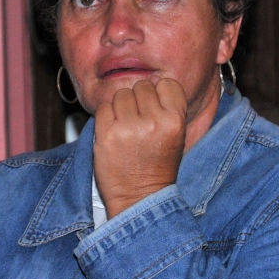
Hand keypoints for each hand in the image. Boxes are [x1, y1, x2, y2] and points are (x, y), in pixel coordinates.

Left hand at [93, 78, 186, 216]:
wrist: (140, 196)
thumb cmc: (157, 166)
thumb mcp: (176, 136)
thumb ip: (166, 108)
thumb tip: (150, 82)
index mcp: (175, 120)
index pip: (166, 83)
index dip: (158, 93)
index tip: (154, 108)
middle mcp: (154, 120)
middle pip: (141, 86)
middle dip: (137, 100)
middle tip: (137, 121)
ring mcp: (129, 127)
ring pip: (121, 94)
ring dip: (120, 107)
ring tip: (125, 128)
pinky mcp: (107, 134)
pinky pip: (103, 107)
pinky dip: (105, 117)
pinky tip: (112, 132)